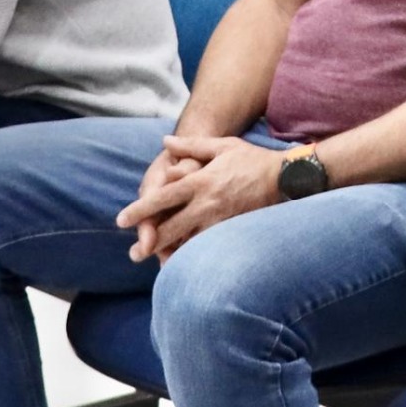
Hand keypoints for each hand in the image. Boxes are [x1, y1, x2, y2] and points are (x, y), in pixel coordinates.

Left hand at [120, 133, 283, 258]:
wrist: (284, 177)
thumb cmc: (251, 159)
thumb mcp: (221, 146)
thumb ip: (190, 147)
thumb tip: (165, 143)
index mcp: (200, 181)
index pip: (163, 197)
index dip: (140, 210)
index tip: (121, 220)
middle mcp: (206, 203)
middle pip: (171, 227)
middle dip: (150, 242)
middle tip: (134, 255)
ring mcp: (220, 219)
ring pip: (189, 242)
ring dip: (171, 253)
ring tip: (157, 263)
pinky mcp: (232, 230)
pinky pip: (209, 246)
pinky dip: (195, 254)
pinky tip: (186, 262)